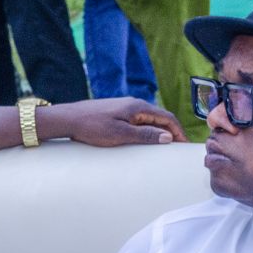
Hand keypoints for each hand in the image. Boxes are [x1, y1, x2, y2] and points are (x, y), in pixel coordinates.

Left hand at [39, 98, 187, 146]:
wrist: (68, 118)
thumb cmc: (92, 126)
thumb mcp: (120, 134)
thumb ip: (145, 135)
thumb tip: (168, 137)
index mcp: (138, 107)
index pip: (167, 118)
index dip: (178, 131)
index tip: (184, 145)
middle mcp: (134, 104)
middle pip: (160, 118)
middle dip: (171, 132)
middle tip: (177, 148)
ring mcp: (125, 108)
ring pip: (149, 119)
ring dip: (159, 131)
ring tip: (164, 147)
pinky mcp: (117, 113)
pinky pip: (138, 121)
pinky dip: (147, 130)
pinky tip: (144, 140)